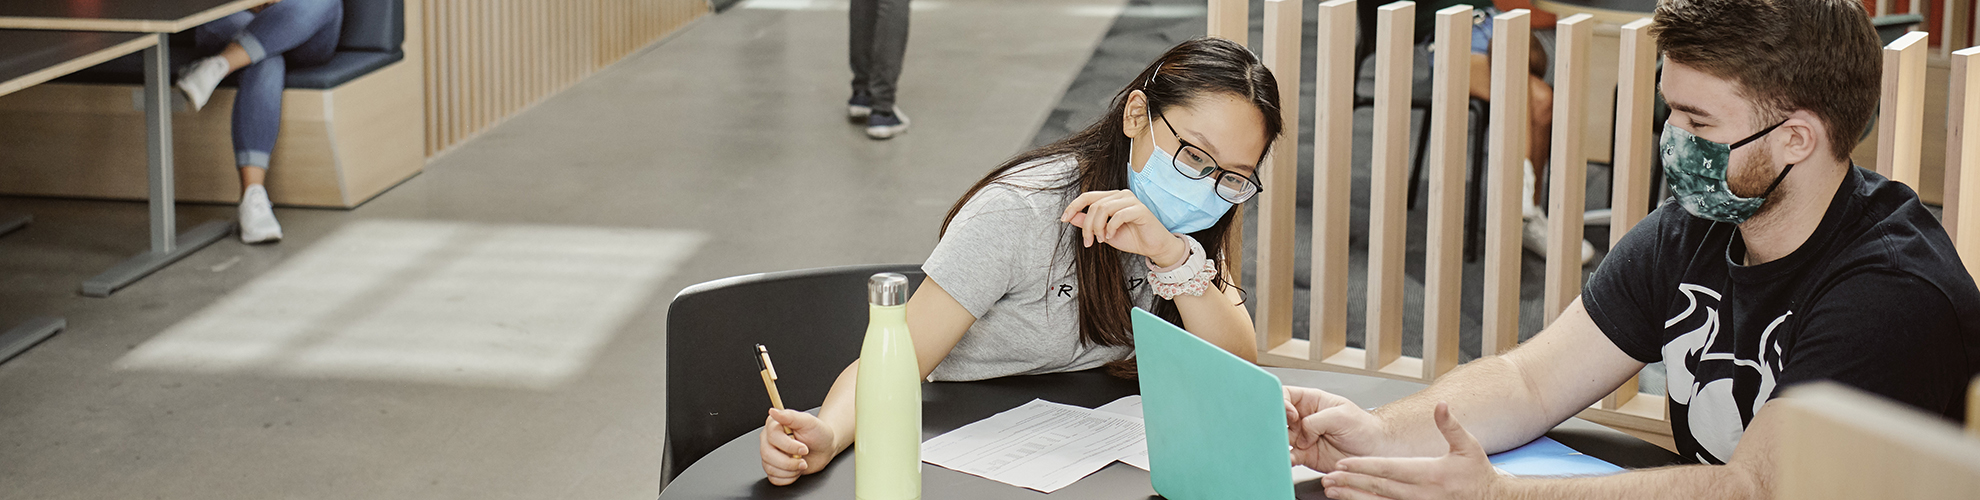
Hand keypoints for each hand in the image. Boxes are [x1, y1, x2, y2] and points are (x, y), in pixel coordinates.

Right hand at [760, 409, 837, 485]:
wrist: (825, 448)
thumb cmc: (818, 433)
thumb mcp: (808, 421)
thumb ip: (791, 416)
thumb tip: (773, 411)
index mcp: (774, 426)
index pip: (773, 437)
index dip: (789, 446)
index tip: (804, 449)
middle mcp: (768, 440)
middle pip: (767, 454)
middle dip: (789, 462)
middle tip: (803, 460)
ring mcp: (770, 455)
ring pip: (770, 468)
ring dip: (790, 470)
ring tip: (801, 463)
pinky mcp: (774, 468)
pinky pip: (774, 478)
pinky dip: (788, 478)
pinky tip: (796, 470)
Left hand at [1059, 190, 1186, 265]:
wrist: (1153, 247)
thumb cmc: (1132, 238)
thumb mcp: (1104, 233)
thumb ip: (1089, 223)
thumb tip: (1071, 217)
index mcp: (1111, 198)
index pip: (1087, 196)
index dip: (1073, 206)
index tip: (1063, 219)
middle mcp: (1121, 195)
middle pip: (1094, 204)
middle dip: (1087, 225)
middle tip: (1089, 241)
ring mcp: (1131, 200)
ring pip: (1104, 208)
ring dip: (1098, 227)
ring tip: (1101, 239)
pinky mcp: (1140, 210)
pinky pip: (1118, 215)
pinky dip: (1111, 227)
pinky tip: (1111, 236)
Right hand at [1285, 386, 1390, 471]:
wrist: (1373, 451)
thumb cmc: (1363, 428)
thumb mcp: (1342, 416)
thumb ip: (1317, 421)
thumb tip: (1301, 432)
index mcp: (1312, 401)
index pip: (1286, 395)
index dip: (1282, 403)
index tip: (1290, 414)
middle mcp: (1304, 419)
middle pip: (1278, 417)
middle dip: (1276, 424)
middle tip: (1282, 432)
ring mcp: (1303, 437)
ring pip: (1280, 438)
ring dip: (1279, 443)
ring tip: (1285, 447)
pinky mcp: (1305, 455)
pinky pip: (1289, 457)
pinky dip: (1286, 459)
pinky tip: (1291, 459)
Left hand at [1320, 402, 1501, 499]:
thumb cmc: (1477, 474)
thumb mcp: (1468, 446)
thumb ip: (1451, 426)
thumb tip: (1441, 405)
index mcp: (1429, 474)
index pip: (1389, 469)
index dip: (1364, 466)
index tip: (1343, 463)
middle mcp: (1420, 493)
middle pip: (1378, 487)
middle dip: (1351, 482)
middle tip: (1328, 477)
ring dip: (1353, 496)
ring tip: (1332, 490)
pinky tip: (1351, 499)